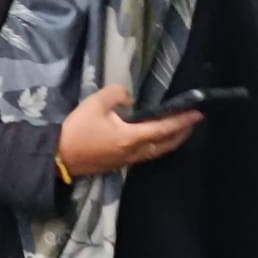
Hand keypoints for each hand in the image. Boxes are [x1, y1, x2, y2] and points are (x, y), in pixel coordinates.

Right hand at [56, 85, 200, 176]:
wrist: (59, 156)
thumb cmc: (77, 130)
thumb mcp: (95, 103)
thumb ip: (116, 94)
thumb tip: (129, 98)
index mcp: (132, 137)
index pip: (164, 128)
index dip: (182, 121)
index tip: (198, 113)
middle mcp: (135, 151)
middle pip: (166, 144)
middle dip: (181, 133)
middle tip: (192, 122)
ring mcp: (127, 160)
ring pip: (157, 151)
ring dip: (171, 141)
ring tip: (177, 130)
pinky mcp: (118, 163)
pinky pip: (146, 155)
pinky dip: (157, 146)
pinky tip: (153, 139)